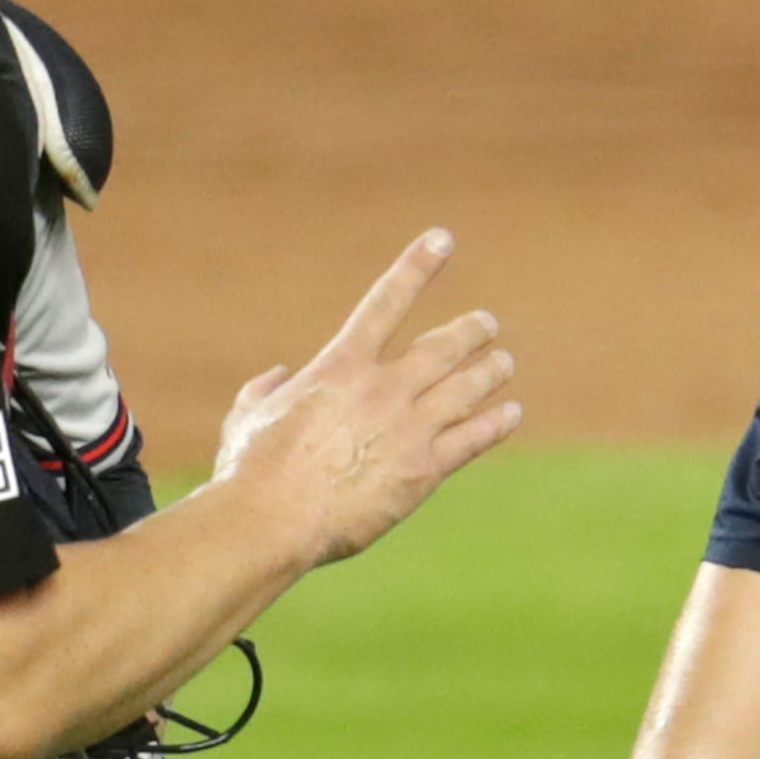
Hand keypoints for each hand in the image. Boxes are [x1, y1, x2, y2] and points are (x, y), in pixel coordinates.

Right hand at [212, 230, 519, 564]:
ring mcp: (408, 428)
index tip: (443, 239)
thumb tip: (278, 376)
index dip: (417, 266)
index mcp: (340, 366)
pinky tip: (511, 413)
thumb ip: (265, 389)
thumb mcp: (248, 416)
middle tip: (486, 324)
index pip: (386, 302)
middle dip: (471, 330)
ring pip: (467, 388)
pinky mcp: (424, 470)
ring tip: (504, 362)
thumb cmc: (250, 470)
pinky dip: (496, 423)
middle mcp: (382, 388)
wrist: (273, 519)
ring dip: (490, 371)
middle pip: (443, 346)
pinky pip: (473, 439)